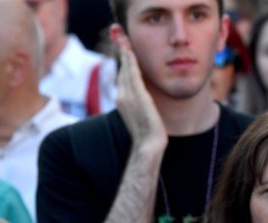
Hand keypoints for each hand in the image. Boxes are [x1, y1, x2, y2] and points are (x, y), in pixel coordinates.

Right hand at [114, 34, 166, 151]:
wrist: (148, 144)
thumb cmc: (148, 134)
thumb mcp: (142, 116)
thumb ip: (141, 104)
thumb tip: (145, 100)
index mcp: (122, 100)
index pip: (122, 75)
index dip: (123, 60)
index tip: (123, 47)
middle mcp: (122, 96)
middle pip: (121, 68)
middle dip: (120, 50)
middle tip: (118, 33)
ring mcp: (128, 96)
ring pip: (125, 68)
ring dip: (123, 51)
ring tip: (122, 36)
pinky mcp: (137, 96)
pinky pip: (132, 73)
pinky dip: (130, 60)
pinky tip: (129, 49)